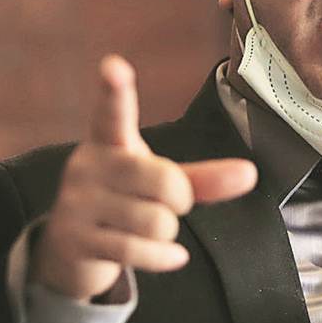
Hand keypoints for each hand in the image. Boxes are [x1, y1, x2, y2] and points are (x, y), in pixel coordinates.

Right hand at [32, 55, 257, 300]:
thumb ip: (205, 177)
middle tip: (167, 204)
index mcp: (110, 142)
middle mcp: (88, 166)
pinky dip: (164, 257)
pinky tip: (168, 256)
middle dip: (180, 201)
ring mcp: (77, 203)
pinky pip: (140, 250)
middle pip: (164, 182)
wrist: (71, 250)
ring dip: (167, 232)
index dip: (116, 90)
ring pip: (156, 221)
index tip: (114, 65)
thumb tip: (251, 174)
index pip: (114, 113)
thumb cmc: (126, 201)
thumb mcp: (162, 183)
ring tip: (149, 229)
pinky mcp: (76, 240)